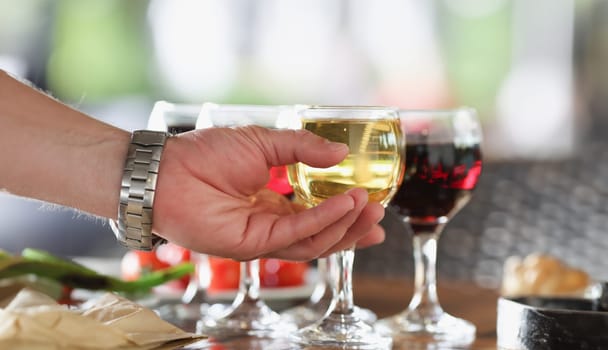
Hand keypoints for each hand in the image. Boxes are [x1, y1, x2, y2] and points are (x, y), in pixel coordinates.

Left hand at [152, 126, 384, 260]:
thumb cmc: (206, 153)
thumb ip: (302, 148)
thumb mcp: (264, 142)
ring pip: (313, 241)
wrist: (168, 168)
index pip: (315, 214)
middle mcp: (269, 223)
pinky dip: (323, 221)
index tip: (371, 202)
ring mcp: (261, 237)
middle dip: (352, 226)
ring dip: (344, 224)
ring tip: (368, 205)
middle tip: (379, 213)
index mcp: (271, 202)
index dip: (344, 212)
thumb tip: (340, 152)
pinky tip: (344, 204)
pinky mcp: (251, 245)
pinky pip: (295, 235)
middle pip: (320, 234)